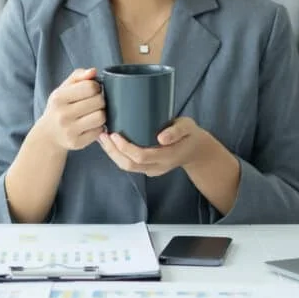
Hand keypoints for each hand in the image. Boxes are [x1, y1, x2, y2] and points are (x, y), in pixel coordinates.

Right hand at [35, 68, 105, 152]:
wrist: (48, 135)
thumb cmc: (59, 107)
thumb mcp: (63, 89)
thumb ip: (78, 76)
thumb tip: (93, 71)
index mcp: (59, 98)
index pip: (90, 87)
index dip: (96, 87)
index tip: (93, 90)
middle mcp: (62, 114)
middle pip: (98, 101)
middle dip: (101, 100)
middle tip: (95, 103)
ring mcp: (69, 130)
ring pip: (101, 117)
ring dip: (102, 114)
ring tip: (95, 113)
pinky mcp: (77, 143)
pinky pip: (99, 131)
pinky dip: (99, 127)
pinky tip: (92, 125)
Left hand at [98, 117, 213, 176]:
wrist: (196, 151)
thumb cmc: (190, 135)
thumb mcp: (188, 127)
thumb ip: (177, 131)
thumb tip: (161, 137)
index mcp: (166, 157)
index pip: (141, 156)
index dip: (126, 147)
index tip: (115, 134)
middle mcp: (156, 166)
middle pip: (129, 165)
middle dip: (113, 151)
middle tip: (103, 135)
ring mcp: (151, 169)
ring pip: (127, 167)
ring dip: (112, 154)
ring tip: (102, 138)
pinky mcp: (147, 167)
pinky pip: (129, 164)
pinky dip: (117, 155)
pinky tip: (110, 143)